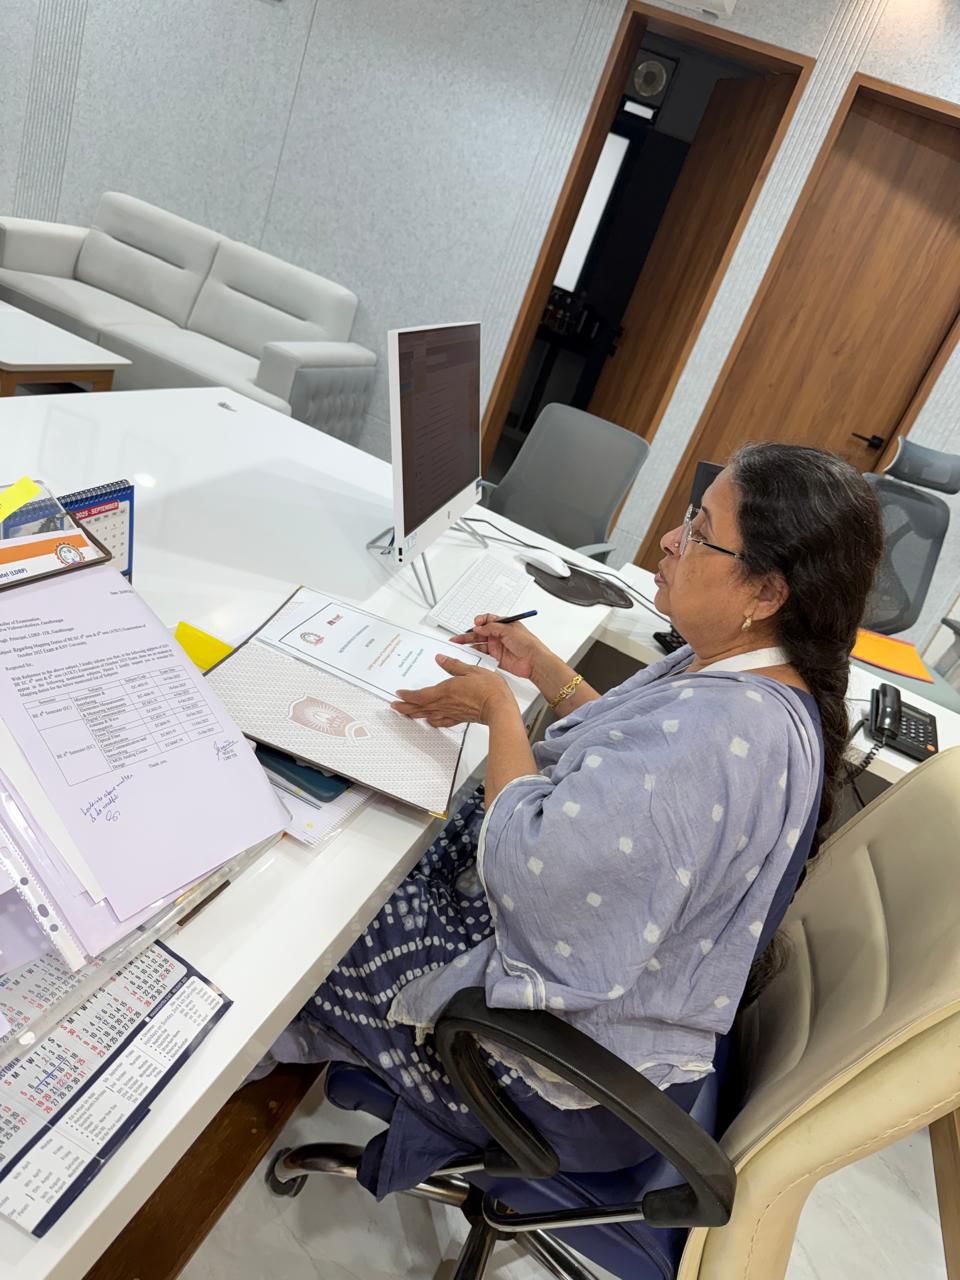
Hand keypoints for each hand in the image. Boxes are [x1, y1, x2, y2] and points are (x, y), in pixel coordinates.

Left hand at [393, 655, 514, 727]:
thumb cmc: (489, 690)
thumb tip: (440, 659)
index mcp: (445, 690)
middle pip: (420, 707)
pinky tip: (430, 722)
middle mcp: (445, 704)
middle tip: (394, 706)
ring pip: (428, 715)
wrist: (499, 708)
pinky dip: (433, 722)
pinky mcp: (459, 718)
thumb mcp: (470, 670)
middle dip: (405, 707)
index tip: (399, 693)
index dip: (407, 695)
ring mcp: (451, 713)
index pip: (420, 695)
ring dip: (414, 714)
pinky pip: (441, 722)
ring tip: (406, 714)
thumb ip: (453, 665)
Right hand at [450, 614, 547, 679]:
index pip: (488, 620)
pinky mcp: (496, 658)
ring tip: (459, 645)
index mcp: (504, 625)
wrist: (534, 661)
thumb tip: (479, 627)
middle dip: (468, 635)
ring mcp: (497, 647)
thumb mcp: (508, 629)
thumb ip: (492, 627)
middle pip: (480, 633)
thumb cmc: (528, 643)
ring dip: (470, 644)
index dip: (480, 621)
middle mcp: (499, 635)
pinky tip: (469, 654)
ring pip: (480, 644)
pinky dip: (476, 654)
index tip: (475, 623)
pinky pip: (483, 655)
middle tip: (458, 638)